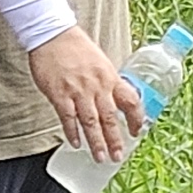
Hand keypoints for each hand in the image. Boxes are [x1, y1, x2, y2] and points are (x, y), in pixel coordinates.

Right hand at [31, 28, 141, 162]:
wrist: (54, 35)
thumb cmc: (77, 49)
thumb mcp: (102, 64)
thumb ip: (108, 83)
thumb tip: (116, 102)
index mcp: (111, 78)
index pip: (131, 102)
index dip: (136, 119)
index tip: (137, 132)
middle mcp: (98, 86)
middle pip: (111, 118)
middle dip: (115, 140)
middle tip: (118, 156)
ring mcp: (78, 91)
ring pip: (91, 121)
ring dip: (96, 142)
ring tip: (100, 157)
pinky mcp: (59, 93)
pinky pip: (68, 117)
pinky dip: (72, 132)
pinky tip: (76, 144)